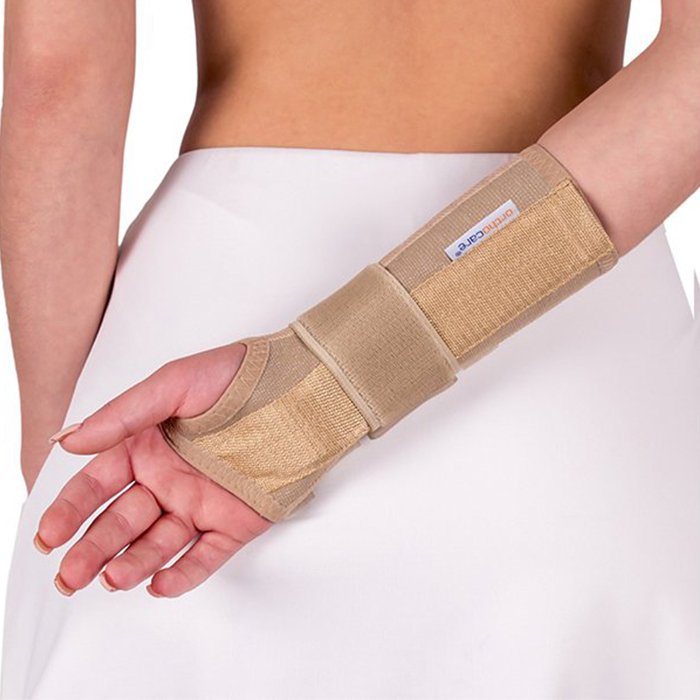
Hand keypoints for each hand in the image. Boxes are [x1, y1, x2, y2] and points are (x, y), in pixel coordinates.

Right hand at [35, 343, 271, 598]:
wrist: (296, 389)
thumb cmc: (234, 376)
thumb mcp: (172, 385)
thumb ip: (121, 415)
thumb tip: (66, 440)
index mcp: (147, 449)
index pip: (98, 486)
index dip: (70, 511)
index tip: (48, 535)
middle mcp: (168, 481)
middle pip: (121, 522)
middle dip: (92, 550)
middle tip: (69, 575)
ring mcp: (201, 504)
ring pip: (158, 543)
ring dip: (131, 564)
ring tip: (110, 579)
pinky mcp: (235, 522)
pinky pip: (206, 554)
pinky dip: (183, 573)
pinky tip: (158, 584)